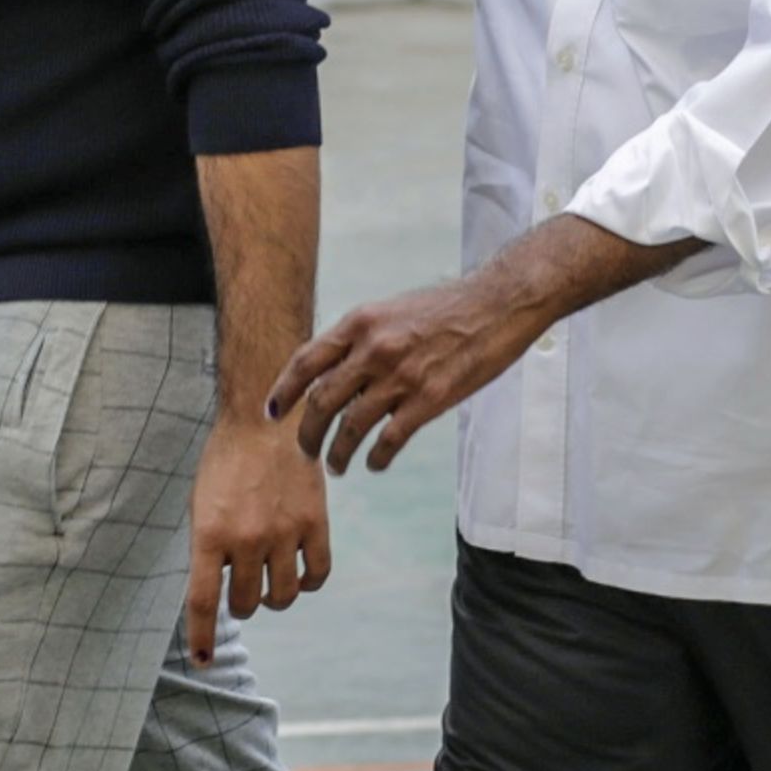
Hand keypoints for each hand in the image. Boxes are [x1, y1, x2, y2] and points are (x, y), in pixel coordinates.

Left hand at [183, 417, 329, 666]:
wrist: (266, 420)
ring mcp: (284, 532)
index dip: (202, 637)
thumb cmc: (226, 462)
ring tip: (268, 584)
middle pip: (246, 603)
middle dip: (241, 605)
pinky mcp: (315, 523)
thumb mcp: (202, 503)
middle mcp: (246, 538)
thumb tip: (221, 589)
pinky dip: (307, 584)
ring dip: (273, 599)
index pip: (203, 601)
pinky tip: (298, 574)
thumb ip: (209, 547)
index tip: (203, 660)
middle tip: (241, 591)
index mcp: (209, 533)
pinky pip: (317, 576)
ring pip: (282, 596)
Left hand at [269, 262, 560, 475]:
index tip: (273, 413)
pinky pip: (389, 439)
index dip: (283, 391)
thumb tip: (333, 371)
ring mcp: (401, 376)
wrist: (497, 304)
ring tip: (337, 466)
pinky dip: (376, 457)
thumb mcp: (391, 310)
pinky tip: (373, 463)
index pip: (306, 362)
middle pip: (321, 401)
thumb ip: (360, 338)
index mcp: (360, 323)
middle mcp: (373, 349)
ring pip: (350, 427)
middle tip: (306, 451)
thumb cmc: (446, 307)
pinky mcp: (429, 399)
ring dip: (338, 453)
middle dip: (307, 433)